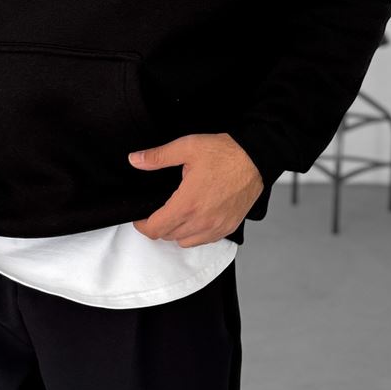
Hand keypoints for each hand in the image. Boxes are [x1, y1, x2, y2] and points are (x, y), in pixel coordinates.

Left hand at [127, 132, 263, 246]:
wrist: (255, 158)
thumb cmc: (225, 153)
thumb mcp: (187, 147)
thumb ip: (157, 157)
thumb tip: (135, 160)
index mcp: (187, 203)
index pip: (155, 229)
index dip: (142, 225)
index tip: (141, 217)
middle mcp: (201, 220)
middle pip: (167, 236)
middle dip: (158, 225)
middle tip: (158, 211)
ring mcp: (216, 227)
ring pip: (184, 242)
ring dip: (176, 232)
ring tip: (177, 214)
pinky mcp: (228, 228)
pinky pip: (204, 241)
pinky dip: (195, 234)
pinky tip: (196, 218)